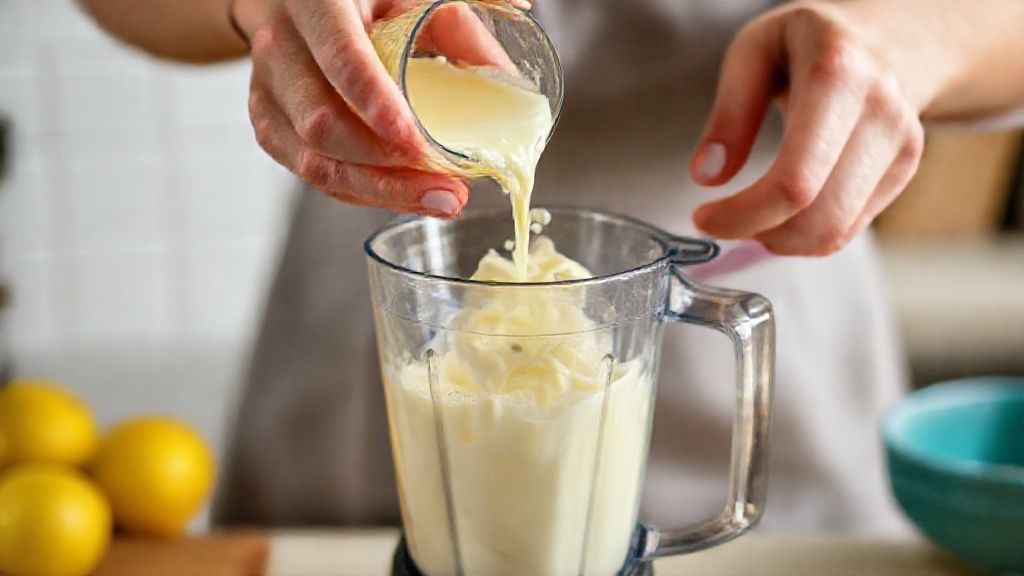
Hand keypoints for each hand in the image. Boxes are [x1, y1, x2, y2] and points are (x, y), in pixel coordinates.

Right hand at [233, 0, 527, 216]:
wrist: (292, 0)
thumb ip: (459, 26)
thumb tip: (506, 76)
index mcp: (319, 3)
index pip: (341, 59)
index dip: (376, 106)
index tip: (417, 144)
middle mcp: (282, 47)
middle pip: (322, 125)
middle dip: (388, 168)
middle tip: (450, 188)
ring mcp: (267, 90)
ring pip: (314, 161)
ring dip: (380, 191)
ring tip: (440, 200)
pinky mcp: (268, 124)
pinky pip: (312, 173)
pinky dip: (362, 192)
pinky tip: (405, 196)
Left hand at [689, 1, 930, 255]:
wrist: (888, 35)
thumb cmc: (810, 40)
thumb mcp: (754, 50)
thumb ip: (729, 113)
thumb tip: (707, 176)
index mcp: (838, 75)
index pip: (794, 181)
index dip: (744, 214)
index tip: (704, 218)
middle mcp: (880, 112)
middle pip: (818, 217)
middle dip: (758, 233)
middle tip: (722, 222)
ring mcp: (900, 144)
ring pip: (835, 231)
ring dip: (781, 240)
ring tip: (750, 217)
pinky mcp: (905, 169)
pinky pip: (849, 227)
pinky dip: (806, 235)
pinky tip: (781, 212)